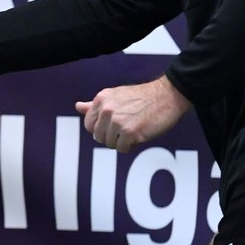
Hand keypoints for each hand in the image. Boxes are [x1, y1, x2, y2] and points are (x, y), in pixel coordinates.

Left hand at [75, 76, 190, 152]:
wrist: (166, 96)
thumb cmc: (142, 97)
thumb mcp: (114, 95)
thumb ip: (95, 105)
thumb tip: (78, 107)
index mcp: (100, 100)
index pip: (88, 125)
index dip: (100, 129)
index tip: (113, 126)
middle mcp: (106, 110)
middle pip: (98, 137)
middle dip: (111, 137)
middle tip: (126, 128)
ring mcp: (117, 122)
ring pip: (110, 144)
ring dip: (122, 142)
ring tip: (134, 129)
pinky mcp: (130, 133)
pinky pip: (122, 149)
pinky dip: (130, 146)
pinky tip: (139, 134)